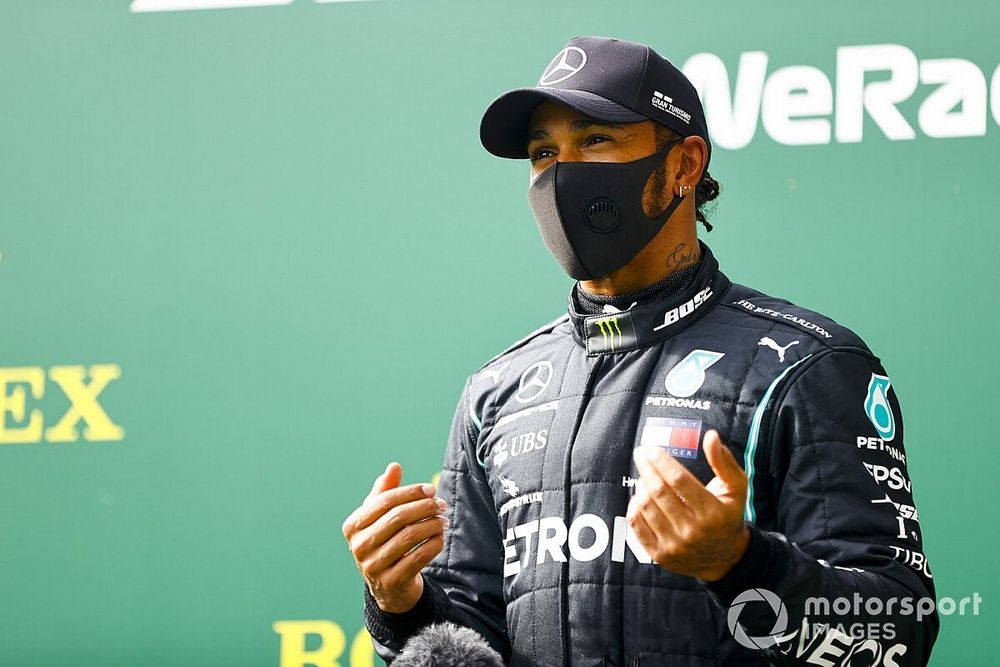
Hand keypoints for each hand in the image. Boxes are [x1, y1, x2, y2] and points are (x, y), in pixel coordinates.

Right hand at [341, 462, 448, 612]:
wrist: (388, 586)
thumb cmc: (384, 541)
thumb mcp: (380, 517)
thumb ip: (385, 491)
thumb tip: (394, 466)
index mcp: (353, 526)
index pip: (385, 501)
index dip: (410, 492)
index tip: (431, 490)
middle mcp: (358, 546)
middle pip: (398, 517)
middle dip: (424, 507)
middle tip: (442, 504)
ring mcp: (373, 566)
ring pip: (410, 536)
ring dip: (432, 525)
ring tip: (444, 520)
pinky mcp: (391, 582)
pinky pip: (419, 557)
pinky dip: (434, 544)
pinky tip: (440, 537)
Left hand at [626, 429, 749, 581]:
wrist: (726, 559)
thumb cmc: (729, 517)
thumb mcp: (736, 489)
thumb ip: (724, 462)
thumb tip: (711, 436)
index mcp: (712, 512)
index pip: (678, 480)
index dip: (661, 461)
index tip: (651, 449)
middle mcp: (692, 530)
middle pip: (659, 491)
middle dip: (646, 467)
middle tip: (640, 454)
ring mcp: (675, 545)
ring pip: (647, 507)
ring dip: (640, 485)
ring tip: (643, 474)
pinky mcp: (661, 555)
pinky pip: (637, 527)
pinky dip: (633, 508)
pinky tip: (638, 496)